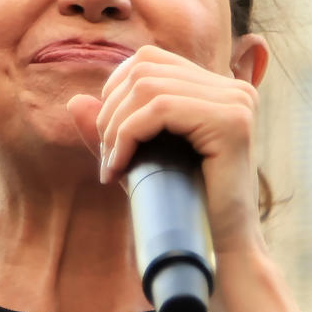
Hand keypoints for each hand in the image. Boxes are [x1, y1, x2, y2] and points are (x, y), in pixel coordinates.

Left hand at [70, 44, 265, 258]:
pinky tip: (118, 167)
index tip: (107, 139)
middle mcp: (233, 88)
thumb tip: (74, 101)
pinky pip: (161, 109)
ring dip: (115, 127)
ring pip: (148, 87)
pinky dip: (128, 135)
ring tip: (111, 164)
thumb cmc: (183, 208)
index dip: (114, 91)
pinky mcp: (232, 121)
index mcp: (217, 89)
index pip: (149, 59)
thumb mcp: (141, 161)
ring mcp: (237, 102)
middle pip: (144, 69)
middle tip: (106, 158)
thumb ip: (112, 130)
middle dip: (110, 112)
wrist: (222, 251)